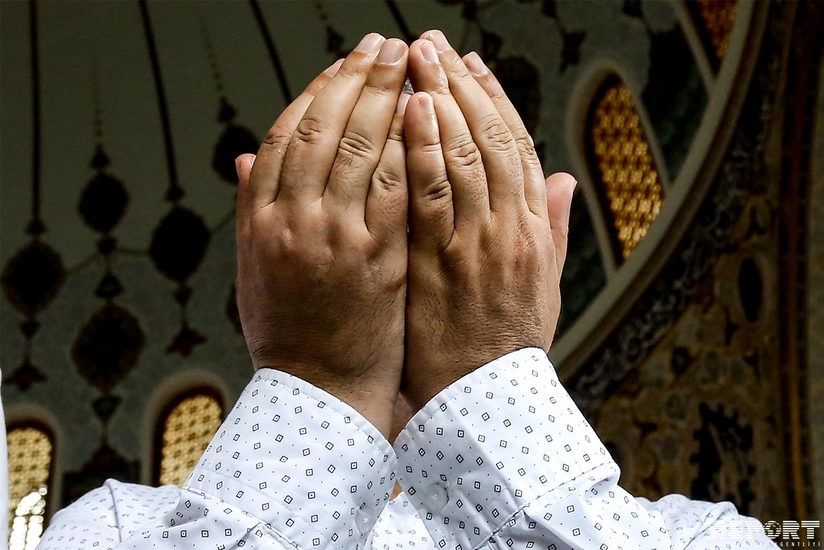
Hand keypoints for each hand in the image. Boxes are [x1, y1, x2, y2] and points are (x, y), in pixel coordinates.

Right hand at [235, 34, 410, 436]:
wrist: (318, 390)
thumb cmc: (290, 331)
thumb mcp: (254, 270)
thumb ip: (252, 210)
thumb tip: (245, 157)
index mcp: (259, 219)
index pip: (288, 134)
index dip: (318, 91)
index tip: (344, 62)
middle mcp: (290, 221)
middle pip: (323, 128)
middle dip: (357, 78)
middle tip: (384, 43)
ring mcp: (333, 238)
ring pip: (358, 148)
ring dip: (386, 97)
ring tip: (412, 60)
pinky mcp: (376, 258)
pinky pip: (393, 188)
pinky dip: (407, 146)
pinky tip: (426, 114)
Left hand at [401, 31, 576, 408]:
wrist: (484, 402)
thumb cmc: (508, 346)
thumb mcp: (545, 286)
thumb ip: (553, 229)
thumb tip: (566, 179)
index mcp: (534, 231)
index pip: (517, 147)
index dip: (493, 100)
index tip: (472, 64)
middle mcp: (512, 229)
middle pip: (490, 138)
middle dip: (460, 84)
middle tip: (433, 43)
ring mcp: (479, 244)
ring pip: (466, 156)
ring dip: (441, 101)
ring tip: (415, 58)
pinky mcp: (444, 263)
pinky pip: (433, 196)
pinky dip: (425, 150)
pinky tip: (410, 111)